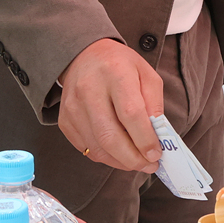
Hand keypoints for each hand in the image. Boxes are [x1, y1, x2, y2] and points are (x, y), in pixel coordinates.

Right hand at [59, 39, 163, 171]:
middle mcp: (89, 90)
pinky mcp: (65, 120)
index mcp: (115, 73)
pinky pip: (87, 148)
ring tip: (137, 162)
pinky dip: (106, 157)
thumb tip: (157, 137)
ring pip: (97, 148)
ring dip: (121, 162)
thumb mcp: (146, 74)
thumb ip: (154, 104)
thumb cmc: (120, 66)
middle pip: (110, 137)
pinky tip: (119, 154)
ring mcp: (73, 107)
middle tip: (149, 166)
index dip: (145, 139)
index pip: (130, 114)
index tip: (156, 154)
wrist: (84, 56)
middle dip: (133, 159)